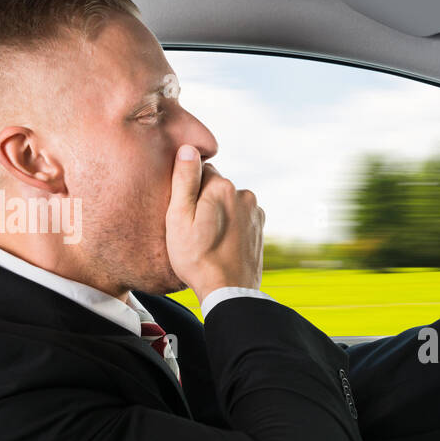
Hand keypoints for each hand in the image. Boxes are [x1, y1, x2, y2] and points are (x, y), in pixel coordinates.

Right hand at [165, 144, 263, 305]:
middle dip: (205, 201)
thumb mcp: (179, 217)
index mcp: (223, 187)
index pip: (200, 171)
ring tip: (209, 240)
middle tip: (195, 229)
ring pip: (228, 203)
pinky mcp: (260, 229)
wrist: (228, 292)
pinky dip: (231, 227)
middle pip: (216, 187)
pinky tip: (222, 245)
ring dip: (219, 215)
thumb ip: (184, 179)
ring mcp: (256, 213)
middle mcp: (245, 195)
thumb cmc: (198, 258)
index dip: (188, 191)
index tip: (185, 212)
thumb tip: (189, 148)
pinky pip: (239, 219)